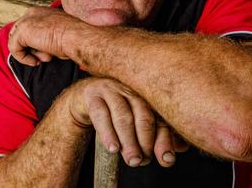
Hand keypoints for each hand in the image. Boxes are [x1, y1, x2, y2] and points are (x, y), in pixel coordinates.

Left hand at [8, 6, 83, 65]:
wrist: (78, 37)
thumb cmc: (73, 38)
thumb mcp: (57, 36)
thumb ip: (45, 38)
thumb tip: (40, 50)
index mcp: (40, 12)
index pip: (28, 30)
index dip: (34, 45)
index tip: (47, 54)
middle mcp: (31, 13)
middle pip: (20, 36)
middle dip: (31, 49)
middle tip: (46, 57)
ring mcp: (25, 20)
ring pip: (17, 43)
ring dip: (31, 54)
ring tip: (46, 57)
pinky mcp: (21, 31)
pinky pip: (14, 48)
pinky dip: (23, 59)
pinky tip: (36, 61)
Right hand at [68, 77, 187, 167]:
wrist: (83, 98)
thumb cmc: (113, 114)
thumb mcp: (133, 126)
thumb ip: (153, 138)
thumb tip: (169, 157)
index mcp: (147, 98)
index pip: (160, 119)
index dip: (165, 140)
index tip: (166, 160)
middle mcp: (132, 92)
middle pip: (144, 116)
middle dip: (145, 142)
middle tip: (142, 162)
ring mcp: (112, 91)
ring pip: (123, 116)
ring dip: (129, 140)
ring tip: (132, 160)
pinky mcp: (92, 95)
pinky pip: (100, 114)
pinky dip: (108, 133)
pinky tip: (113, 148)